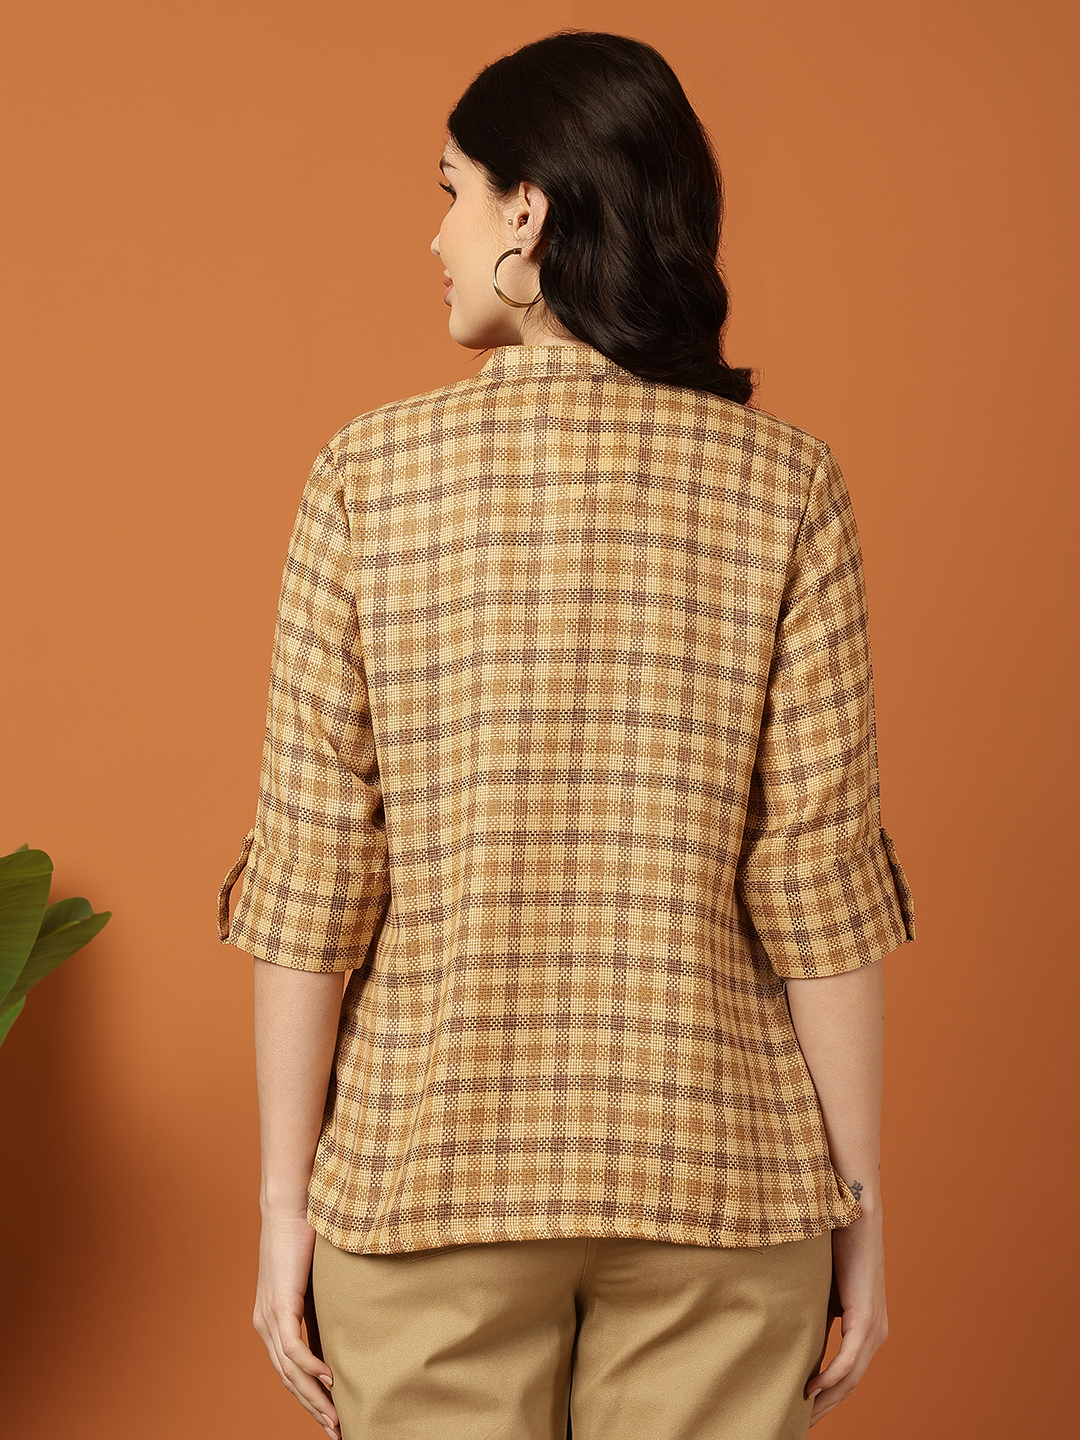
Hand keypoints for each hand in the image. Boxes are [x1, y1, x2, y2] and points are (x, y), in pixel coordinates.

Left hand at [253, 1209, 339, 1438]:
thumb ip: (321, 1309)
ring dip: (313, 1397)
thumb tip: (343, 1329)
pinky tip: (329, 1379)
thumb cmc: (304, 1239)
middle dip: (312, 1407)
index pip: (288, 1371)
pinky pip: (293, 1347)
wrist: (289, 1208)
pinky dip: (310, 1367)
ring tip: (335, 1417)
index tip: (330, 1416)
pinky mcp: (279, 1304)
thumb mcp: (314, 1283)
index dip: (308, 1396)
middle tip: (336, 1431)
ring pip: (289, 1371)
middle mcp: (265, 1325)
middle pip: (287, 1380)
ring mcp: (269, 1316)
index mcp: (271, 1321)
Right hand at [806, 1212, 887, 1426]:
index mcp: (867, 1328)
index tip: (804, 1411)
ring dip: (825, 1401)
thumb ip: (816, 1315)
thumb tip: (792, 1334)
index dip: (827, 1398)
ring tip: (801, 1416)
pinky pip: (848, 1360)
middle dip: (824, 1408)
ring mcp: (873, 1328)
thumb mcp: (822, 1291)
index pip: (848, 1376)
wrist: (853, 1214)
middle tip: (798, 1424)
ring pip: (850, 1379)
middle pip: (850, 1386)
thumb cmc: (836, 1246)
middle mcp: (876, 1334)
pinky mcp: (865, 1318)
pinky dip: (830, 1379)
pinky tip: (811, 1390)